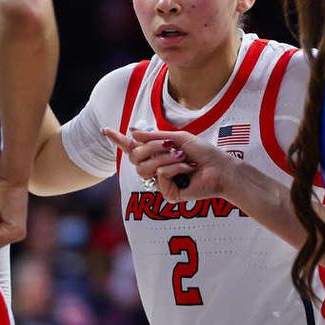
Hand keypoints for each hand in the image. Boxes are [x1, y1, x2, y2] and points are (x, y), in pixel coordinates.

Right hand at [102, 128, 236, 202]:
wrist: (220, 168)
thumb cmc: (202, 153)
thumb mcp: (177, 138)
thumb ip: (154, 137)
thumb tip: (132, 133)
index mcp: (157, 154)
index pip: (133, 148)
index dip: (118, 140)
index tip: (104, 130)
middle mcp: (156, 169)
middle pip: (135, 158)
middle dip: (152, 147)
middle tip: (170, 145)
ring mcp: (161, 183)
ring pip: (145, 168)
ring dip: (165, 158)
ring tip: (182, 157)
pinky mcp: (168, 194)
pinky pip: (160, 176)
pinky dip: (174, 168)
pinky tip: (188, 170)